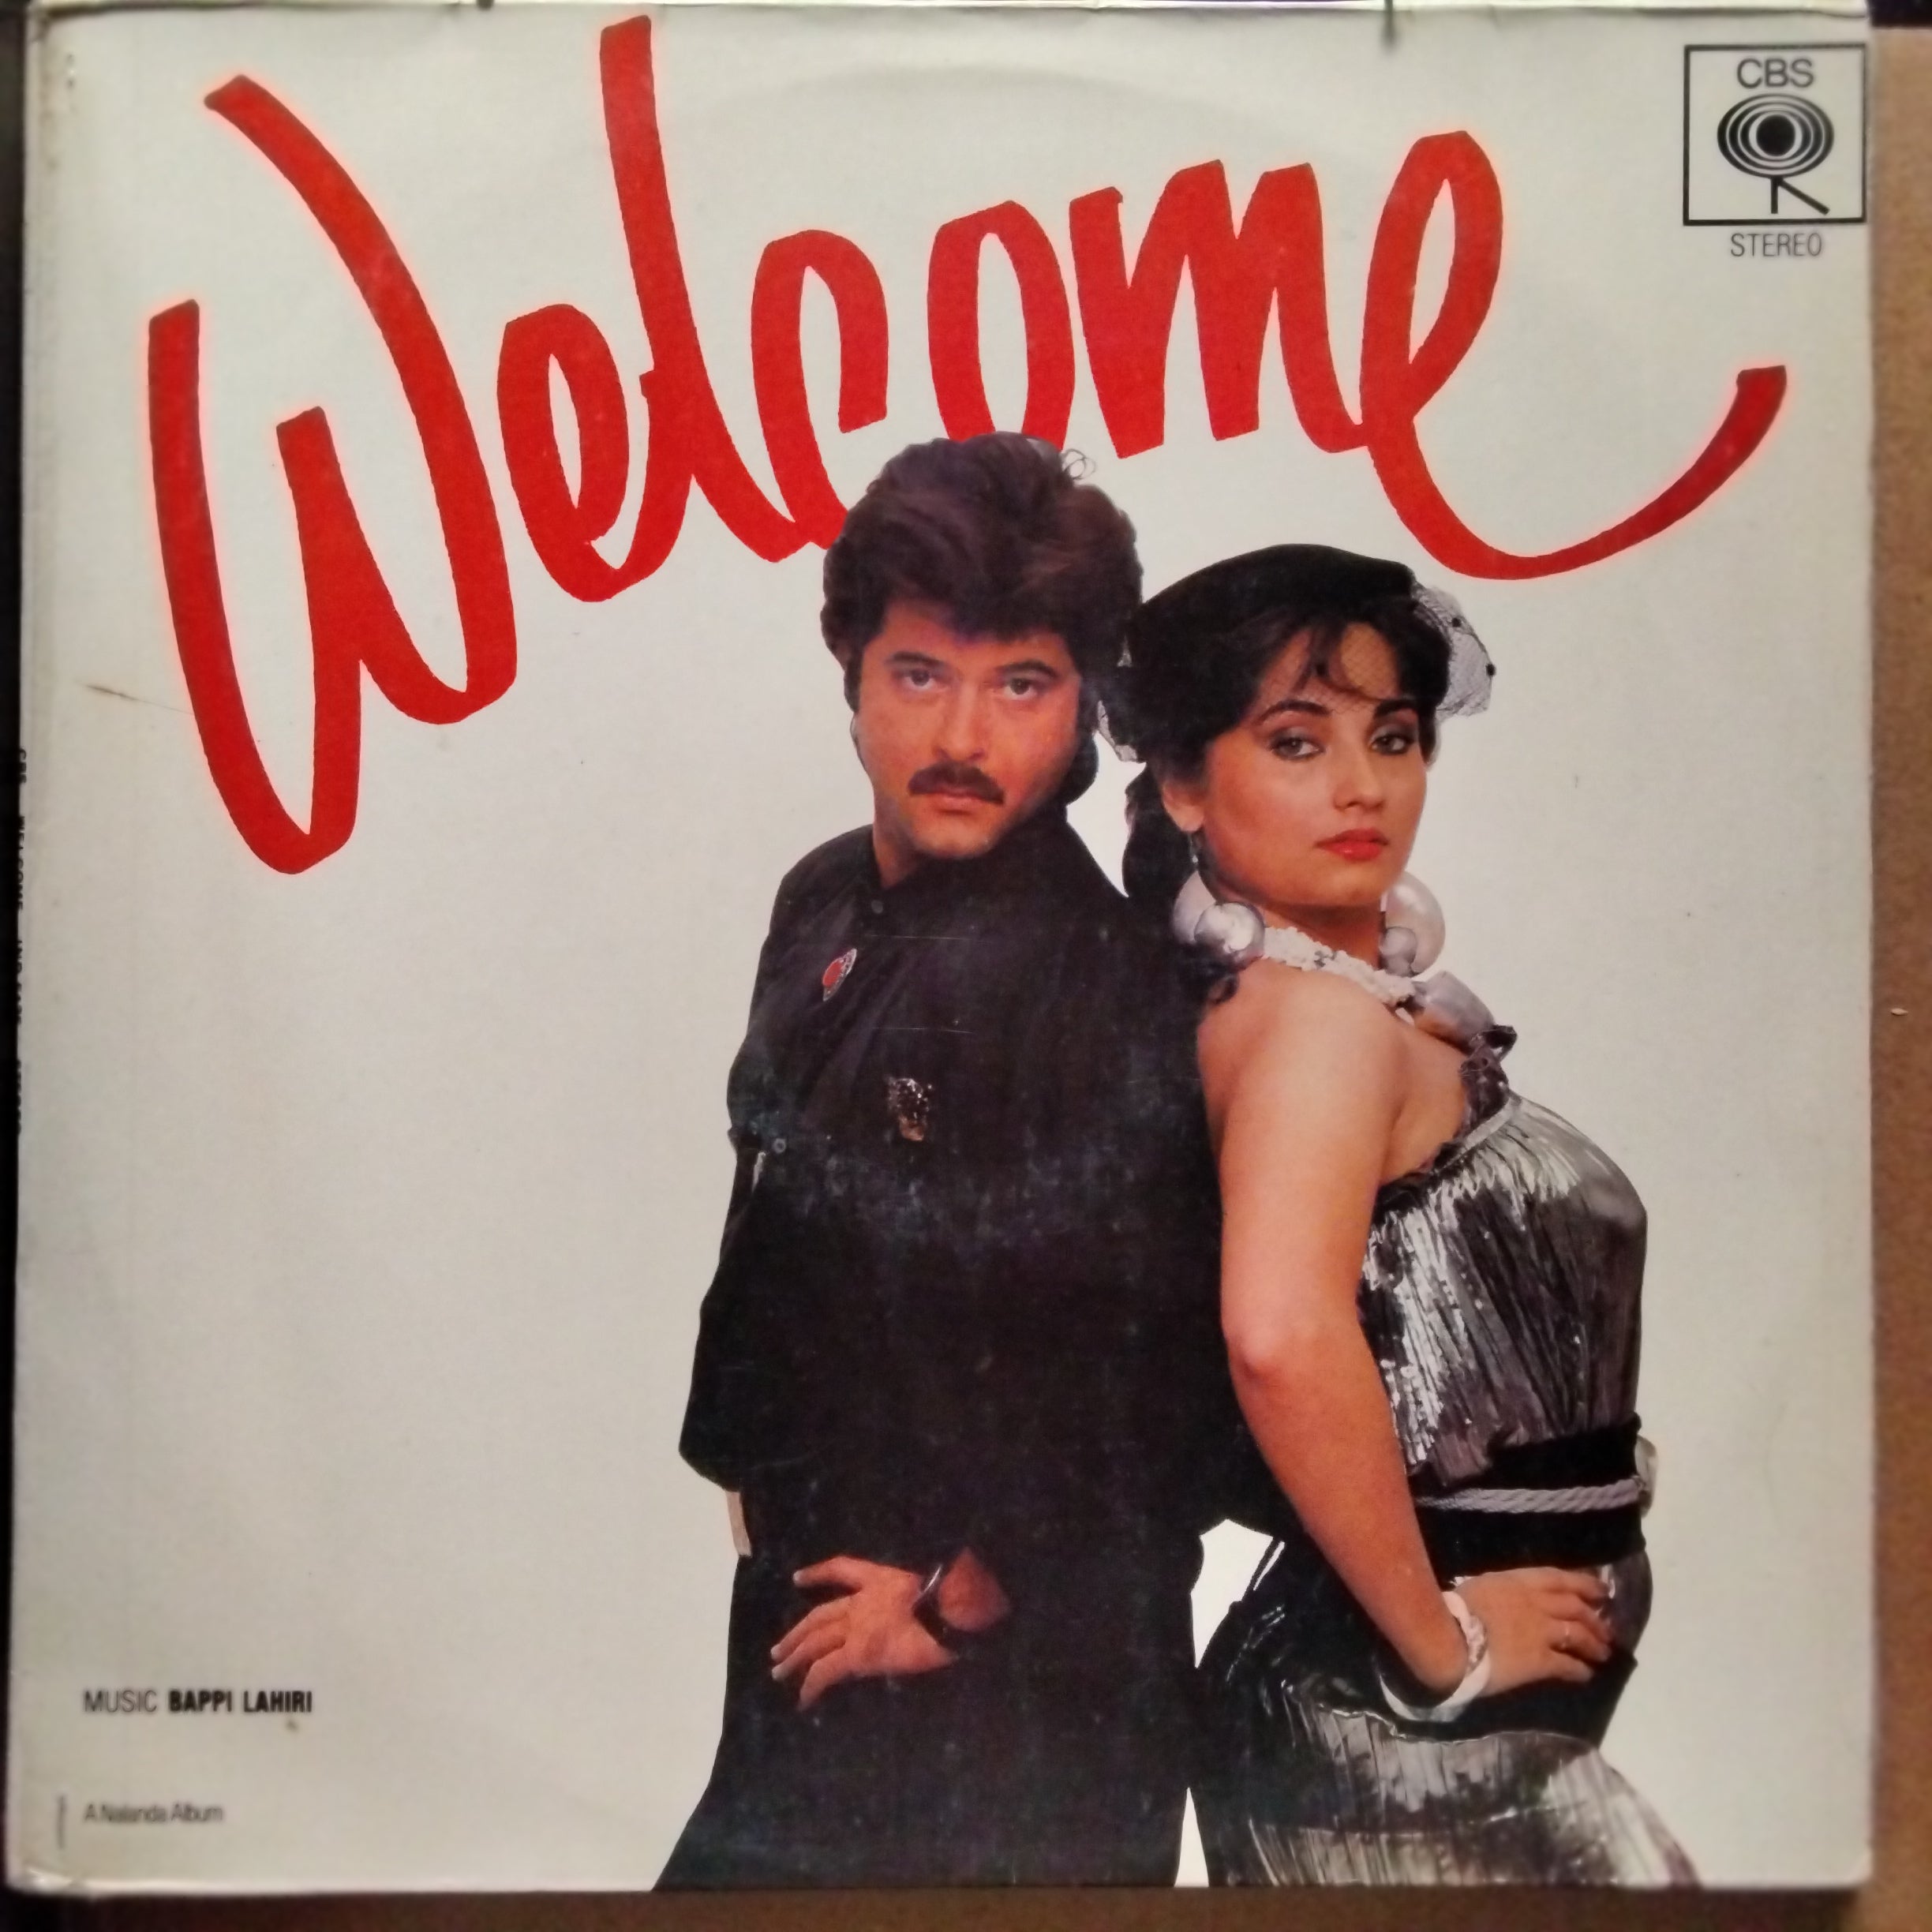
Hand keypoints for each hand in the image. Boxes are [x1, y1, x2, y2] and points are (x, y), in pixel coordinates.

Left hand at [770, 1556, 953, 1708]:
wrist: (951, 1612)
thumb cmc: (951, 1599)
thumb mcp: (930, 1587)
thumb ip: (915, 1595)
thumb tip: (916, 1609)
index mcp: (880, 1579)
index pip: (842, 1570)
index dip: (819, 1573)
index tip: (798, 1579)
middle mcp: (862, 1601)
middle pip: (819, 1616)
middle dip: (797, 1633)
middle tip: (777, 1650)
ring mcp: (857, 1627)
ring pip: (815, 1642)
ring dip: (794, 1657)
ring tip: (778, 1672)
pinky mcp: (858, 1654)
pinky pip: (826, 1671)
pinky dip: (811, 1685)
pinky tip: (803, 1699)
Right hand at [1454, 1566, 1612, 1695]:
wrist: (1450, 1638)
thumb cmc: (1456, 1609)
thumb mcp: (1482, 1587)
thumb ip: (1504, 1591)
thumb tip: (1512, 1597)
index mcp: (1519, 1581)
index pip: (1560, 1579)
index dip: (1584, 1584)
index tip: (1601, 1591)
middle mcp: (1537, 1603)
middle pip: (1576, 1607)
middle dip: (1595, 1618)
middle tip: (1607, 1629)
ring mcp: (1542, 1631)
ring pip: (1578, 1634)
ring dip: (1594, 1644)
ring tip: (1603, 1653)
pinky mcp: (1541, 1660)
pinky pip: (1567, 1664)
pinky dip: (1580, 1670)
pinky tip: (1586, 1675)